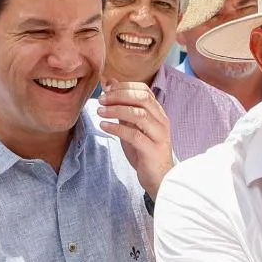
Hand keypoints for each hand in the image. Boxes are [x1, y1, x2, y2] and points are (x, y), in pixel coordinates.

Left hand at [98, 81, 174, 196]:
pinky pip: (134, 135)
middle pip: (142, 99)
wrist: (159, 177)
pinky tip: (104, 126)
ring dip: (116, 110)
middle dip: (119, 96)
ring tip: (100, 112)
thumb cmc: (144, 150)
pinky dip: (117, 128)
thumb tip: (110, 83)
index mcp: (158, 113)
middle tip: (101, 100)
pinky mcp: (152, 150)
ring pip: (139, 115)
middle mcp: (161, 121)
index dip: (124, 87)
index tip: (106, 90)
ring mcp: (159, 135)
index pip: (144, 90)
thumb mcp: (132, 125)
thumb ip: (123, 106)